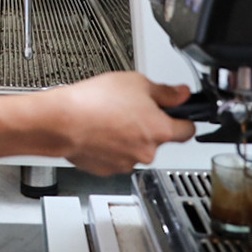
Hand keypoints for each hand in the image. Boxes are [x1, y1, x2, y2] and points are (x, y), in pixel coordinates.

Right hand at [53, 72, 194, 175]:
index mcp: (160, 130)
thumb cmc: (95, 102)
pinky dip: (110, 147)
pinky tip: (99, 130)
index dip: (184, 119)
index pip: (188, 130)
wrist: (63, 121)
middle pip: (158, 139)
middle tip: (131, 108)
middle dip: (148, 126)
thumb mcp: (136, 82)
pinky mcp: (107, 169)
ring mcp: (127, 163)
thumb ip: (165, 91)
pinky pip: (115, 157)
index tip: (179, 115)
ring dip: (128, 137)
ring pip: (136, 149)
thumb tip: (182, 94)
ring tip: (109, 118)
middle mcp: (147, 151)